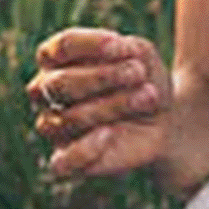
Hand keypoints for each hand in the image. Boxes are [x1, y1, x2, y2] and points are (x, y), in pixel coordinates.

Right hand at [29, 28, 171, 179]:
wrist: (162, 120)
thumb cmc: (142, 81)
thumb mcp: (142, 55)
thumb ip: (126, 49)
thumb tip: (116, 51)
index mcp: (55, 60)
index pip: (60, 48)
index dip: (89, 45)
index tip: (121, 46)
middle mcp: (46, 92)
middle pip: (60, 84)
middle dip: (103, 77)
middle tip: (138, 73)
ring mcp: (53, 126)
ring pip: (69, 118)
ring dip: (113, 106)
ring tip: (147, 97)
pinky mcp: (66, 158)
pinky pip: (60, 162)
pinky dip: (84, 149)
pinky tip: (108, 135)